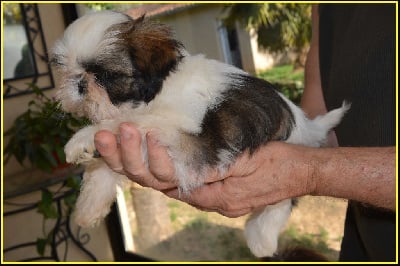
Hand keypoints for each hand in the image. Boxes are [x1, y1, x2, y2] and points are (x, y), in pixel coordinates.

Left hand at [94, 123, 315, 216]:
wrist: (299, 172)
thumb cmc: (277, 164)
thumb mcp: (248, 163)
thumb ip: (216, 168)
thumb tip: (183, 168)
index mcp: (213, 195)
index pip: (170, 181)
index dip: (151, 159)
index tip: (140, 133)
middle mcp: (202, 198)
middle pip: (155, 182)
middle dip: (126, 159)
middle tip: (105, 135)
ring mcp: (203, 193)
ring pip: (157, 180)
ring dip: (130, 159)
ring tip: (107, 137)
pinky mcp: (206, 184)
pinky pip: (170, 177)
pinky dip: (148, 162)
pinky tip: (130, 148)